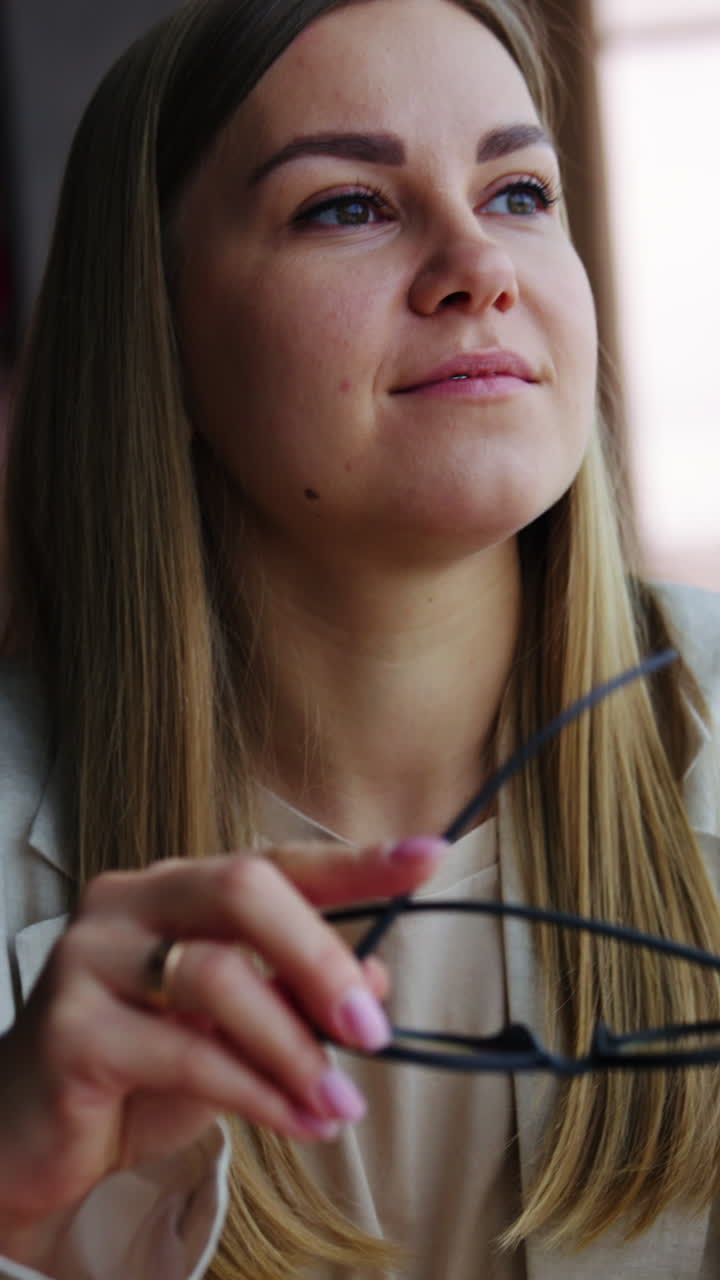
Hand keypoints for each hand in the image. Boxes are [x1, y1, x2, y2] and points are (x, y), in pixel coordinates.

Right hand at [0, 835, 446, 1261]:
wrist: (34, 1133)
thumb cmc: (142, 1068)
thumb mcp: (236, 1031)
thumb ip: (295, 996)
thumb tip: (374, 980)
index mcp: (177, 887)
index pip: (275, 861)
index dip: (354, 862)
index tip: (427, 858)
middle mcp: (132, 901)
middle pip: (244, 889)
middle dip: (320, 958)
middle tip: (373, 1030)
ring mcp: (91, 956)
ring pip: (216, 975)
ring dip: (294, 1047)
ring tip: (339, 1102)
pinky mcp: (69, 1028)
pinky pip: (184, 1053)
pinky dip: (256, 1090)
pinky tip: (298, 1120)